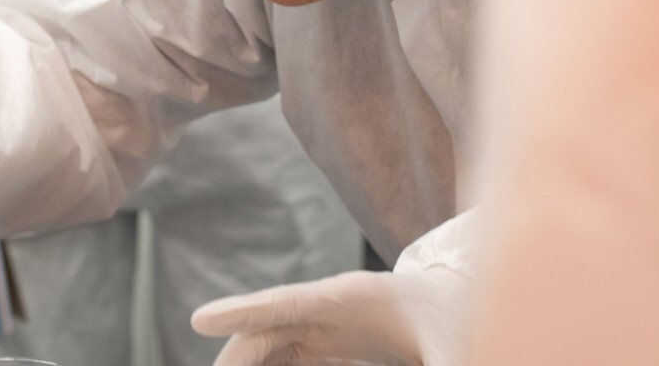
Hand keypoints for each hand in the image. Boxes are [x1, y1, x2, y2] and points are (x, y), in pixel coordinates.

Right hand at [192, 264, 475, 365]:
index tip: (199, 318)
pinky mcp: (326, 342)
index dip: (242, 311)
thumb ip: (446, 365)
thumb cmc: (460, 319)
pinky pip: (285, 359)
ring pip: (268, 347)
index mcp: (350, 298)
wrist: (458, 303)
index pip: (285, 302)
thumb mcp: (456, 348)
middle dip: (234, 358)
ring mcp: (321, 324)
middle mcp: (325, 308)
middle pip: (265, 331)